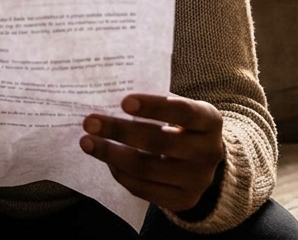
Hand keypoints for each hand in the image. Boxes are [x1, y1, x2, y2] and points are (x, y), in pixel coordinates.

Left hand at [80, 94, 225, 213]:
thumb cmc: (180, 125)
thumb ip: (153, 104)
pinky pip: (144, 189)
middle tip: (90, 122)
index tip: (123, 102)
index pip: (183, 111)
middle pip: (159, 141)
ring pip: (147, 168)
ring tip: (87, 142)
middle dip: (120, 131)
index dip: (153, 106)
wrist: (203, 161)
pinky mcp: (183, 200)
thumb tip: (108, 97)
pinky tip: (106, 161)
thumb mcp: (178, 109)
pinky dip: (121, 173)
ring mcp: (198, 180)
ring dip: (111, 154)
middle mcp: (208, 152)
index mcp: (209, 120)